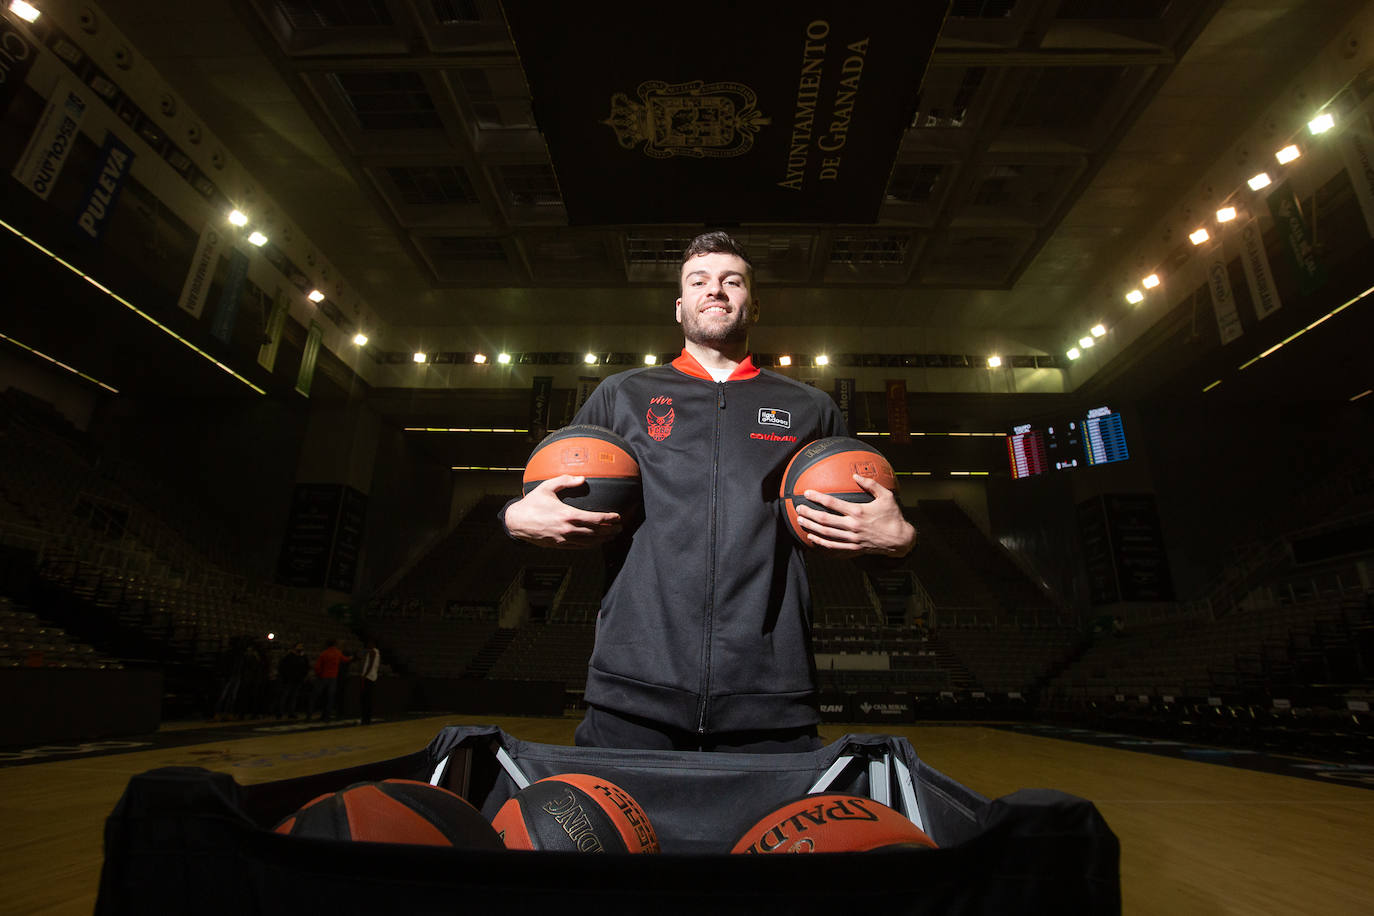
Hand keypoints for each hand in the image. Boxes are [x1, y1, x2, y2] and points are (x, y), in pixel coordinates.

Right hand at [504, 476, 622, 548]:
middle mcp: (567, 530)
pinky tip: (596, 542)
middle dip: (610, 530)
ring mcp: (563, 540)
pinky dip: (590, 545)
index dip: (609, 519)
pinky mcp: (558, 545)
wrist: (516, 522)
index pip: (595, 519)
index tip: (618, 517)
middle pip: (595, 532)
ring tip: (612, 536)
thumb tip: (583, 478)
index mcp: (567, 515)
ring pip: (589, 542)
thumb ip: (566, 481)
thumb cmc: (532, 503)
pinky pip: (579, 547)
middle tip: (620, 528)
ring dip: (603, 540)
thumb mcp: (547, 487)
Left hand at [796, 474, 915, 556]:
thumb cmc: (893, 516)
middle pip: (825, 520)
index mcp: (858, 512)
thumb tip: (855, 476)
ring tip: (800, 521)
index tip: (807, 493)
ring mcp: (852, 538)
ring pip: (826, 533)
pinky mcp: (853, 547)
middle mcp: (853, 526)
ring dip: (811, 527)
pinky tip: (812, 537)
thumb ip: (871, 484)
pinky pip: (833, 545)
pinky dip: (821, 541)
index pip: (833, 503)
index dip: (818, 498)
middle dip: (809, 513)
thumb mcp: (886, 496)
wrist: (900, 540)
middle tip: (798, 508)